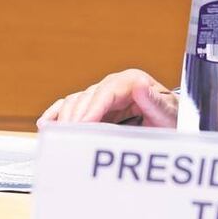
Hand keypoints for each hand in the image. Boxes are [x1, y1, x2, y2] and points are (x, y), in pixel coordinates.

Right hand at [37, 69, 177, 128]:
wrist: (171, 124)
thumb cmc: (171, 118)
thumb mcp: (167, 113)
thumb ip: (153, 101)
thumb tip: (139, 84)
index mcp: (132, 80)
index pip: (106, 92)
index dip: (91, 109)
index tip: (81, 126)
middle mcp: (114, 83)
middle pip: (87, 97)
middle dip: (76, 117)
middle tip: (67, 138)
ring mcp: (102, 93)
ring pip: (76, 101)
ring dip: (65, 118)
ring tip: (58, 137)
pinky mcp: (94, 104)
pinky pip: (71, 106)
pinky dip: (58, 113)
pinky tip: (47, 124)